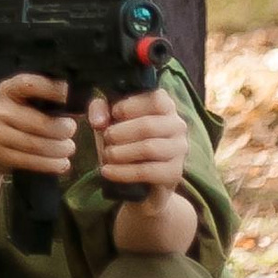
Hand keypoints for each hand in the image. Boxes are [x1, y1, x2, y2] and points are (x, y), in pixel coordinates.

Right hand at [0, 71, 78, 185]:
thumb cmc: (12, 120)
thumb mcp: (19, 102)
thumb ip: (42, 100)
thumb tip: (76, 104)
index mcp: (7, 90)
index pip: (29, 84)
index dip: (51, 89)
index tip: (68, 95)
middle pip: (40, 123)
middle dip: (63, 129)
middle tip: (72, 130)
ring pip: (37, 145)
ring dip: (59, 149)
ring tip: (69, 149)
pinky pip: (31, 162)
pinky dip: (51, 164)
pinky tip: (62, 164)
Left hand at [89, 83, 188, 200]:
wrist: (141, 178)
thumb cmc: (125, 138)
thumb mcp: (110, 117)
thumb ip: (100, 109)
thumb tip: (98, 122)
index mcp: (165, 106)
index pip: (154, 99)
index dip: (129, 106)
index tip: (113, 114)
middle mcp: (177, 125)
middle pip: (148, 126)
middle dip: (119, 133)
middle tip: (106, 138)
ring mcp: (179, 149)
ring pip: (149, 148)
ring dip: (120, 152)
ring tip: (106, 155)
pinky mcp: (174, 172)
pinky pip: (148, 171)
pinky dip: (123, 172)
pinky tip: (106, 171)